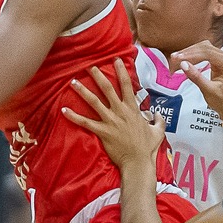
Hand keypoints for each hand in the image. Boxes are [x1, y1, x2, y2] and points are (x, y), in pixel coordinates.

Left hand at [62, 58, 163, 172]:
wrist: (138, 162)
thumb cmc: (148, 148)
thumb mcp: (158, 131)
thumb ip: (158, 120)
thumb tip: (157, 114)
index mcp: (133, 109)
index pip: (126, 86)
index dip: (121, 71)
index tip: (115, 60)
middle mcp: (121, 112)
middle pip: (107, 89)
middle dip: (98, 76)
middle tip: (89, 66)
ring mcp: (111, 121)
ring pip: (94, 102)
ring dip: (83, 91)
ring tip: (73, 82)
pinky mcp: (102, 132)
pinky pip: (86, 122)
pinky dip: (74, 116)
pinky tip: (64, 110)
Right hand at [169, 41, 222, 120]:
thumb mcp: (208, 91)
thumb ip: (196, 77)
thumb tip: (183, 64)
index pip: (208, 53)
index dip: (191, 54)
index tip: (178, 59)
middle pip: (205, 48)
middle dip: (188, 53)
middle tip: (174, 59)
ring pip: (204, 48)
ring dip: (189, 53)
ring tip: (176, 60)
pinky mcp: (219, 61)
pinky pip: (204, 54)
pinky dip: (193, 56)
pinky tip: (184, 60)